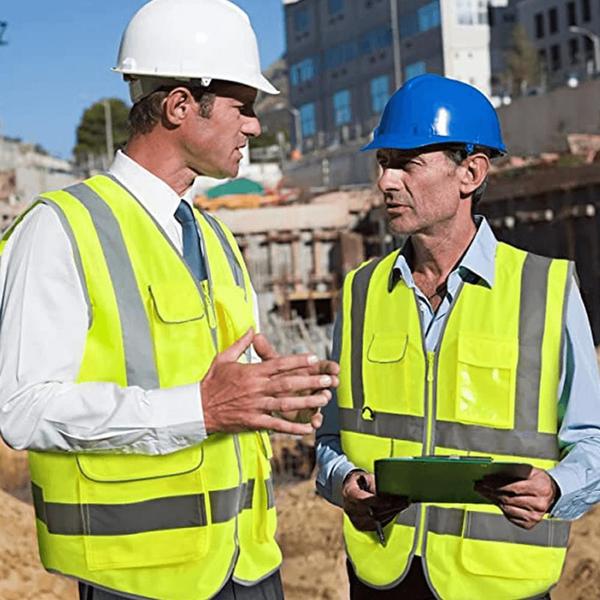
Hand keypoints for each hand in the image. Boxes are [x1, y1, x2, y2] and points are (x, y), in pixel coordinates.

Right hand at [201, 329, 333, 434]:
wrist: (198, 408)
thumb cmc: (211, 383)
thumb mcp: (223, 358)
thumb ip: (241, 344)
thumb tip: (251, 329)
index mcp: (252, 372)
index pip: (279, 364)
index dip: (298, 361)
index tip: (314, 358)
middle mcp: (256, 388)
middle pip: (288, 384)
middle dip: (310, 381)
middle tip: (328, 379)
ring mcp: (256, 406)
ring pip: (286, 404)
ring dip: (307, 402)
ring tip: (324, 399)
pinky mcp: (253, 422)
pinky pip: (276, 425)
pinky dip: (293, 427)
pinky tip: (307, 428)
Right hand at [342, 471, 408, 530]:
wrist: (349, 489)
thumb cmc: (360, 482)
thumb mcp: (367, 478)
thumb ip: (376, 485)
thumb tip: (391, 490)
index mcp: (349, 493)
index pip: (364, 500)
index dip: (379, 501)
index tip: (393, 500)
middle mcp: (350, 508)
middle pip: (372, 512)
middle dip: (390, 507)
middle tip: (404, 502)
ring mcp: (354, 519)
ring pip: (376, 520)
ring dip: (391, 513)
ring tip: (402, 506)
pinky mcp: (360, 527)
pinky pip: (376, 526)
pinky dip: (387, 518)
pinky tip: (395, 512)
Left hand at [474, 467, 558, 529]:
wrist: (553, 494)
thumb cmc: (538, 480)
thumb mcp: (530, 471)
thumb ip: (513, 471)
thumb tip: (492, 473)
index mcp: (540, 488)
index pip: (514, 487)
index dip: (497, 484)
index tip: (484, 480)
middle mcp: (539, 505)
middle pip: (508, 499)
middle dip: (490, 491)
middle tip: (479, 486)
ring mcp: (535, 517)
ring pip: (507, 508)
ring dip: (493, 499)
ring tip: (484, 492)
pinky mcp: (530, 524)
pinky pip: (510, 516)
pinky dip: (500, 507)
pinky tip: (495, 500)